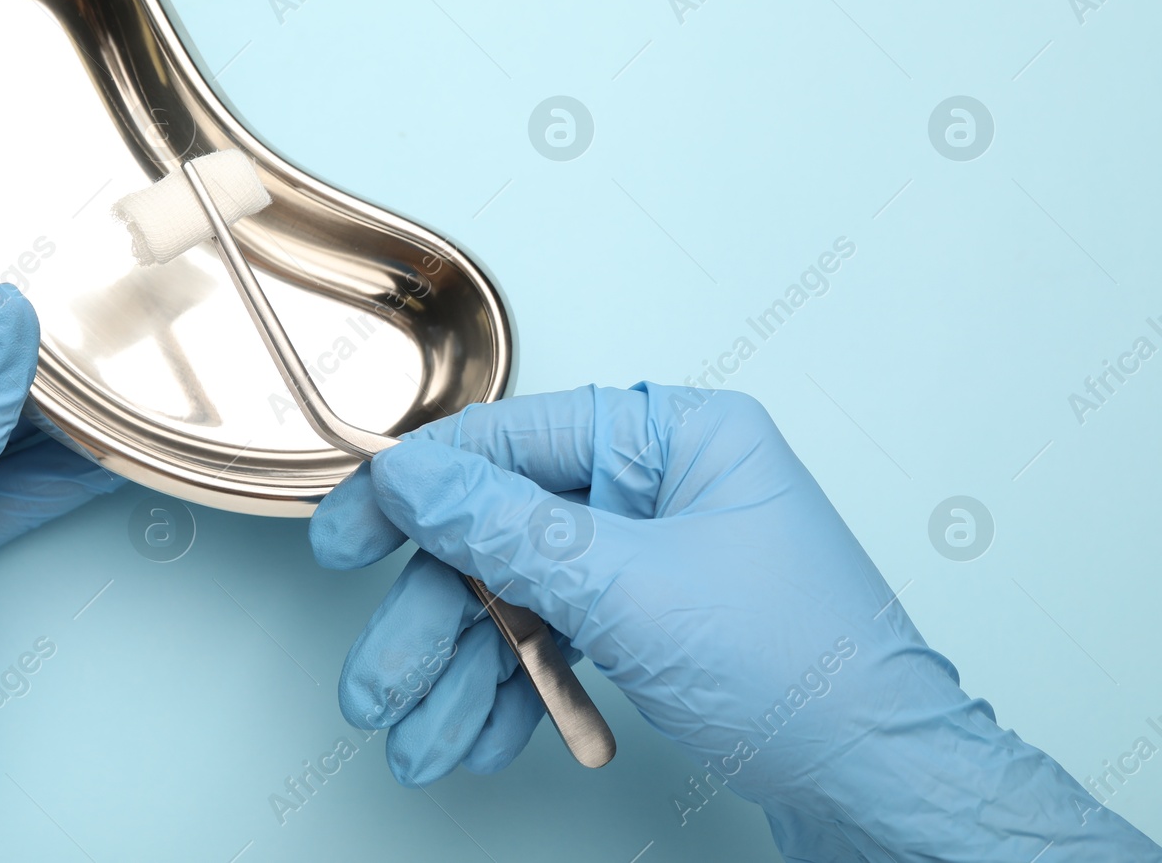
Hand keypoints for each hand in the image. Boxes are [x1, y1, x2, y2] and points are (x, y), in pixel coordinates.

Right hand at [310, 383, 1159, 861]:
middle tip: (376, 683)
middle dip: (435, 622)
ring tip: (416, 738)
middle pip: (503, 533)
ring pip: (520, 599)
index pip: (510, 440)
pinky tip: (476, 739)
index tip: (345, 538)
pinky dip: (515, 693)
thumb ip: (508, 528)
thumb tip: (414, 476)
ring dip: (462, 674)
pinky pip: (558, 640)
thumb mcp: (631, 591)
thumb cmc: (803, 675)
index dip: (415, 493)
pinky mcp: (652, 620)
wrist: (880, 790)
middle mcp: (660, 484)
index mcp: (674, 436)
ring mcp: (654, 556)